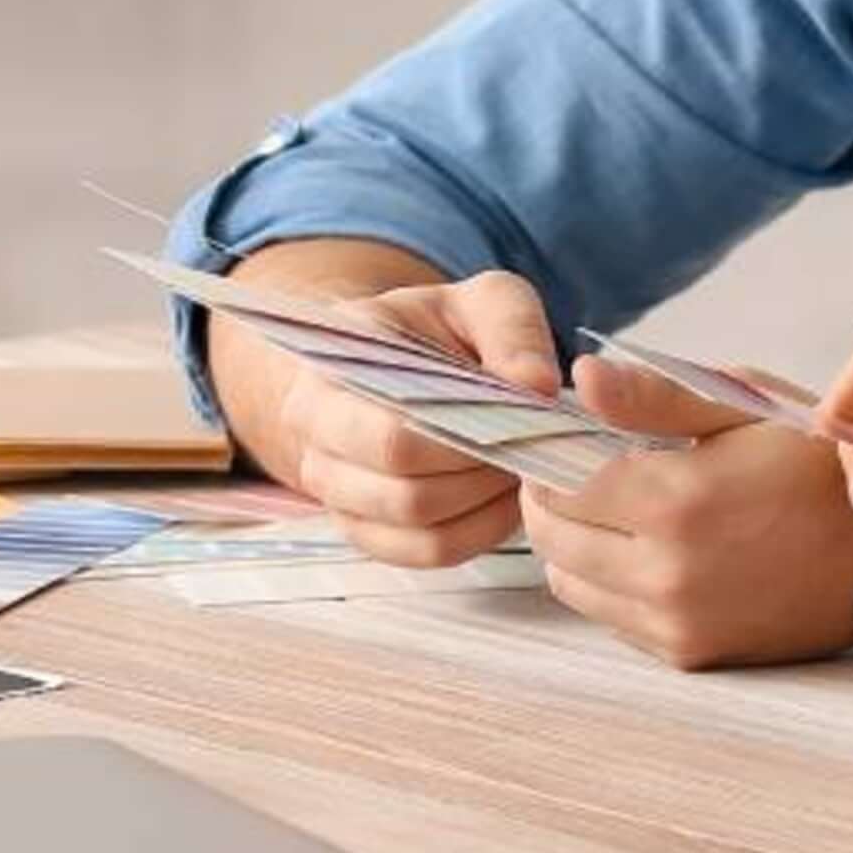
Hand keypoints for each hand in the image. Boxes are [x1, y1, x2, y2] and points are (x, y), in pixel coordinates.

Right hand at [209, 268, 559, 568]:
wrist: (401, 359)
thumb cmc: (442, 328)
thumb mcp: (485, 301)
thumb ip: (513, 329)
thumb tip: (537, 385)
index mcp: (332, 370)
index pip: (394, 438)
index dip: (470, 440)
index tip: (526, 417)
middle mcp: (316, 434)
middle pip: (405, 492)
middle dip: (482, 474)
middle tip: (530, 445)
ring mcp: (334, 487)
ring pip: (417, 526)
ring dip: (484, 502)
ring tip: (518, 463)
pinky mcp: (365, 525)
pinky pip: (427, 551)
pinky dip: (479, 531)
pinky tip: (505, 496)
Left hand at [522, 357, 852, 669]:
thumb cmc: (826, 471)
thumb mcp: (752, 410)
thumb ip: (657, 396)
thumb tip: (579, 381)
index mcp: (677, 498)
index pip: (555, 481)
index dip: (553, 454)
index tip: (571, 440)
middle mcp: (665, 570)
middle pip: (551, 535)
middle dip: (555, 498)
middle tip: (591, 474)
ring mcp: (674, 619)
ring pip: (568, 581)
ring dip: (577, 544)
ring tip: (622, 514)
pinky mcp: (687, 653)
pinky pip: (610, 616)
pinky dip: (614, 583)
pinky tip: (658, 553)